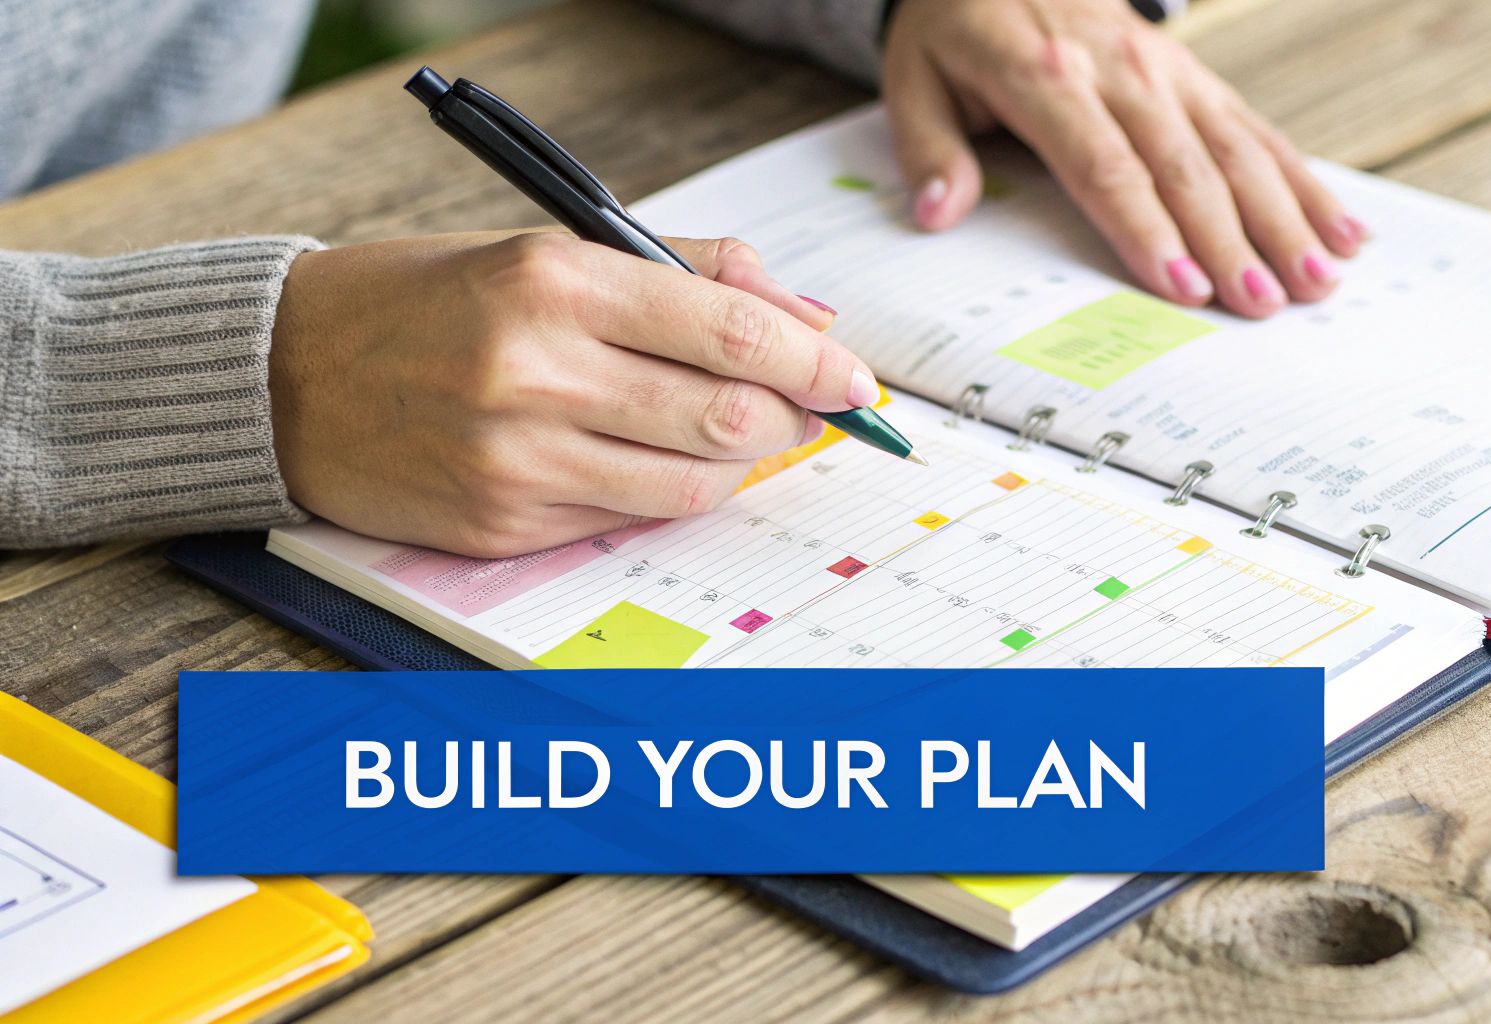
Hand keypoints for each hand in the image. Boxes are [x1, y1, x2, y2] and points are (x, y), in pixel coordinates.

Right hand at [269, 231, 870, 556]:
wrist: (281, 376)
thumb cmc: (424, 302)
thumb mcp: (547, 249)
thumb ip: (688, 275)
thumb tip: (807, 316)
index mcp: (551, 279)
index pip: (732, 329)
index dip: (816, 360)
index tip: (854, 376)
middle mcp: (534, 372)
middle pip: (728, 419)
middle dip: (792, 418)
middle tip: (810, 409)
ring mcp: (516, 460)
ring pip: (692, 485)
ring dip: (738, 464)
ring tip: (733, 433)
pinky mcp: (501, 524)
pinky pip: (628, 518)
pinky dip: (665, 491)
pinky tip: (647, 458)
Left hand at [881, 0, 1366, 317]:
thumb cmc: (956, 27)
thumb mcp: (916, 79)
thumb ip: (930, 150)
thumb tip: (939, 214)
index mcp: (1046, 76)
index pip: (1105, 165)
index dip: (1148, 230)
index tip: (1182, 288)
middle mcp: (1120, 70)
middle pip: (1185, 166)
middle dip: (1231, 240)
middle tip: (1264, 304)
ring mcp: (1166, 70)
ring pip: (1235, 148)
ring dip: (1282, 217)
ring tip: (1317, 279)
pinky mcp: (1193, 75)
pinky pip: (1254, 128)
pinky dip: (1302, 179)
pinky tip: (1341, 226)